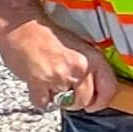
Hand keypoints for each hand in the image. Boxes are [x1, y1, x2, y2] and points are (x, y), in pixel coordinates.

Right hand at [0, 18, 117, 114]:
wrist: (22, 27)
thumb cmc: (49, 34)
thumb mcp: (80, 47)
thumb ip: (90, 67)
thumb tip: (96, 89)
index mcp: (93, 58)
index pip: (109, 88)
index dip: (102, 101)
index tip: (95, 105)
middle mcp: (79, 68)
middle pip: (85, 101)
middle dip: (75, 102)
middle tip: (67, 94)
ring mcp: (59, 76)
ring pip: (64, 104)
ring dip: (58, 99)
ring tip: (51, 85)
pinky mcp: (39, 82)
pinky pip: (44, 103)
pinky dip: (40, 99)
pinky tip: (39, 86)